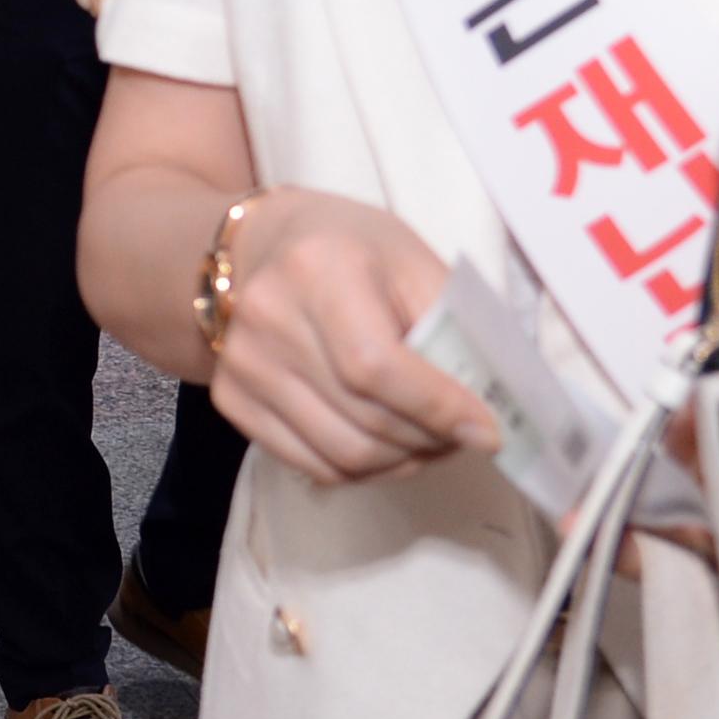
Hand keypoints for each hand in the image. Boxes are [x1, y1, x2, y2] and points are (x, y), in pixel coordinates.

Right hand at [200, 192, 500, 485]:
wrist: (257, 247)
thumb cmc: (350, 249)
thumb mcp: (410, 260)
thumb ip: (450, 324)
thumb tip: (488, 405)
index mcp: (318, 268)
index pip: (376, 367)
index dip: (438, 408)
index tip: (486, 430)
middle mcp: (267, 318)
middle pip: (363, 419)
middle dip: (430, 440)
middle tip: (463, 436)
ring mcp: (241, 363)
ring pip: (341, 455)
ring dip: (402, 462)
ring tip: (429, 442)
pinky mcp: (230, 398)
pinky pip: (311, 464)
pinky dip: (362, 470)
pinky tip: (386, 446)